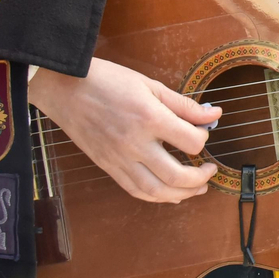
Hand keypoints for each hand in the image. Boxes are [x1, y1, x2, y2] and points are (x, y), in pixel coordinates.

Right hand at [30, 58, 221, 202]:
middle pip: (176, 175)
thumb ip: (183, 104)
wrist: (65, 89)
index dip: (204, 138)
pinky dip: (156, 196)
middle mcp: (134, 143)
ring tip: (196, 188)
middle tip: (210, 171)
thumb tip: (213, 114)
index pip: (191, 141)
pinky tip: (169, 192)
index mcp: (149, 118)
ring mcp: (119, 159)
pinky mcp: (107, 166)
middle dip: (200, 178)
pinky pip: (134, 190)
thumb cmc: (106, 81)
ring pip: (156, 191)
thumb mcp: (150, 85)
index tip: (203, 131)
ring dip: (182, 195)